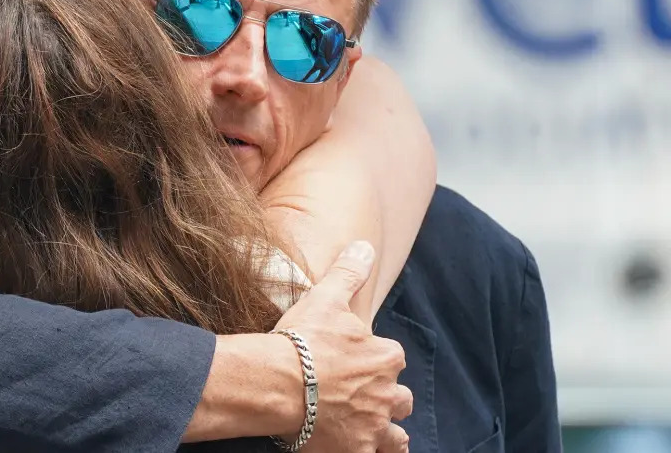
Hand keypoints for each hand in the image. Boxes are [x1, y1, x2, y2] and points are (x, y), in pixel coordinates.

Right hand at [273, 241, 412, 452]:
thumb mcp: (326, 297)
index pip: (392, 358)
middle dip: (386, 396)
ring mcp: (373, 426)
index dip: (376, 359)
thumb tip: (365, 246)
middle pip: (399, 398)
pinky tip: (363, 449)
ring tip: (373, 427)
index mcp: (385, 357)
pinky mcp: (356, 450)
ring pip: (396, 434)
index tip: (356, 360)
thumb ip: (349, 272)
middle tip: (361, 394)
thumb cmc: (302, 339)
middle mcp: (386, 393)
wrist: (278, 381)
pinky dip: (375, 452)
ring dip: (388, 430)